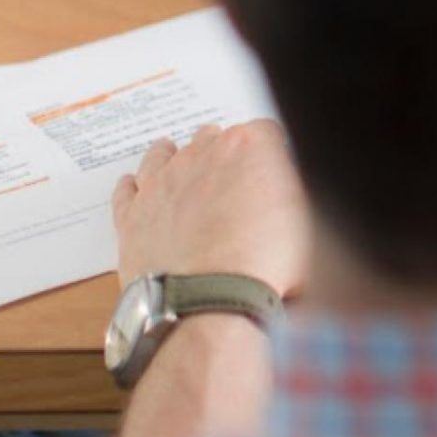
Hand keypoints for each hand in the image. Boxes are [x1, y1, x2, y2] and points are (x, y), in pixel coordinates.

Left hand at [112, 120, 310, 295]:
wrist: (207, 303)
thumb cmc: (261, 265)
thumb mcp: (309, 222)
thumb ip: (299, 193)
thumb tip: (296, 187)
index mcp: (250, 148)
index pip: (267, 132)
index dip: (274, 153)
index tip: (276, 170)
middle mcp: (202, 155)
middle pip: (214, 137)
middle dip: (226, 153)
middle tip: (236, 178)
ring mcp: (161, 183)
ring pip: (164, 154)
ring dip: (176, 158)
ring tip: (183, 167)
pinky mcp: (132, 214)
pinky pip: (127, 190)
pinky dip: (134, 187)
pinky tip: (137, 186)